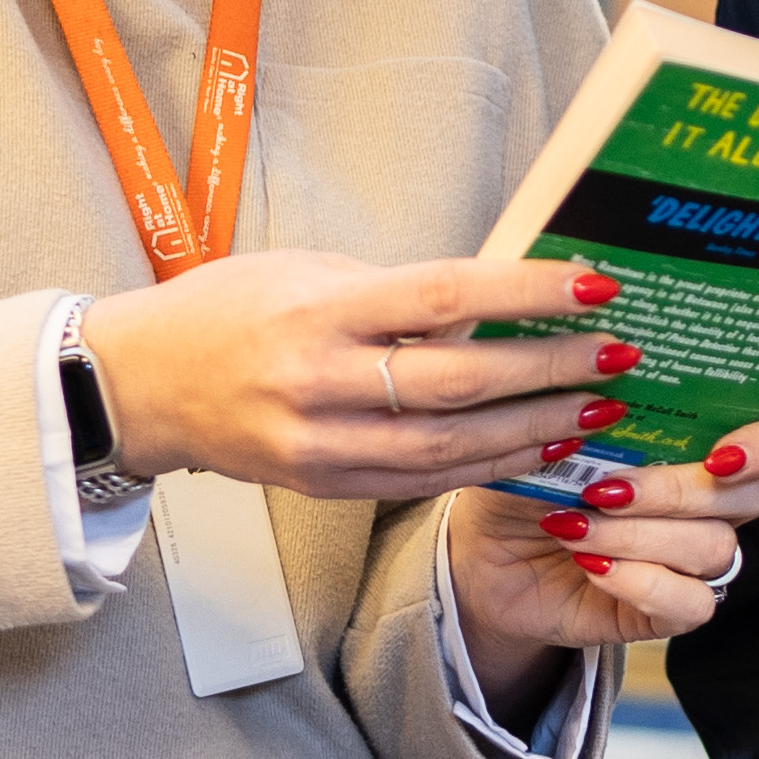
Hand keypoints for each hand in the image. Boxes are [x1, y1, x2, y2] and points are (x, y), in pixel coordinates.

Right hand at [84, 250, 643, 504]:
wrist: (140, 385)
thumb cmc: (228, 309)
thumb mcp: (306, 273)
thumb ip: (396, 292)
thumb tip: (498, 295)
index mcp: (320, 310)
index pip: (445, 295)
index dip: (528, 291)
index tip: (595, 284)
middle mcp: (320, 382)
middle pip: (460, 382)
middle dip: (549, 371)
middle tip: (618, 356)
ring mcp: (321, 444)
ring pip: (450, 448)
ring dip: (534, 430)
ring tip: (598, 411)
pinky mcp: (324, 485)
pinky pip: (422, 482)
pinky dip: (488, 467)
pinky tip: (540, 450)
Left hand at [442, 407, 758, 702]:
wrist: (486, 552)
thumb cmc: (527, 477)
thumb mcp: (548, 430)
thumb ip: (586, 406)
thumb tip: (604, 386)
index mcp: (697, 439)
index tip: (719, 453)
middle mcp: (710, 499)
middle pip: (752, 495)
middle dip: (679, 490)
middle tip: (608, 488)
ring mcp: (693, 557)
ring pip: (714, 548)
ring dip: (640, 534)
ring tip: (575, 524)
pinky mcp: (669, 609)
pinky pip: (691, 603)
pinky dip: (641, 582)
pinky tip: (593, 565)